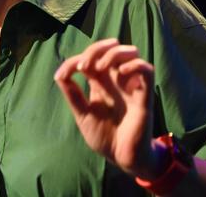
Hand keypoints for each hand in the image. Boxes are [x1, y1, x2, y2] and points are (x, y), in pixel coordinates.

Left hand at [54, 38, 158, 177]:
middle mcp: (117, 79)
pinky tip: (120, 74)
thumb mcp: (83, 115)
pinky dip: (134, 65)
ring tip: (100, 68)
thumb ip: (73, 95)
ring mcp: (131, 85)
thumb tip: (59, 75)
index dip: (74, 60)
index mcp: (101, 81)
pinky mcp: (144, 94)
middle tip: (84, 66)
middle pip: (112, 47)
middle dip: (96, 49)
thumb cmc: (104, 136)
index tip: (63, 76)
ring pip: (130, 51)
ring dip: (113, 54)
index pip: (91, 57)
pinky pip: (146, 69)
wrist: (122, 158)